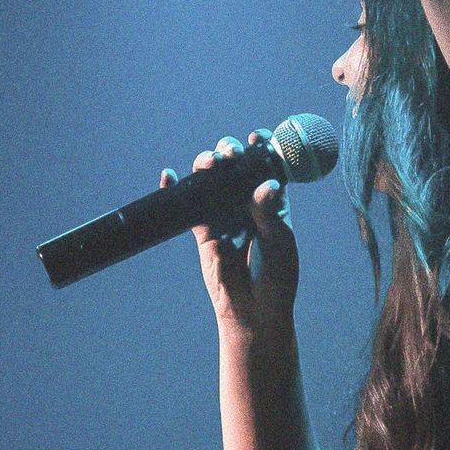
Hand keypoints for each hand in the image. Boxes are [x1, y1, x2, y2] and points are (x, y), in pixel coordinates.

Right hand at [160, 132, 299, 345]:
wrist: (255, 312)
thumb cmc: (277, 276)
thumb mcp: (280, 243)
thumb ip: (271, 215)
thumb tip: (266, 185)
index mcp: (272, 201)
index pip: (266, 166)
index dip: (261, 147)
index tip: (257, 137)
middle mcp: (246, 202)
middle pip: (234, 168)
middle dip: (229, 153)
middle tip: (231, 153)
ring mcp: (223, 214)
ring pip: (210, 181)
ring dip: (206, 165)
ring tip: (209, 163)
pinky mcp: (203, 230)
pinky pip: (188, 207)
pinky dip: (175, 190)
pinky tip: (169, 176)